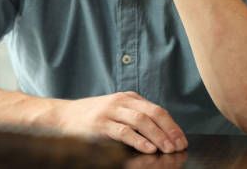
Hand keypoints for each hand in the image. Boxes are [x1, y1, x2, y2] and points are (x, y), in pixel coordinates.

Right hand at [56, 91, 187, 153]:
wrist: (64, 116)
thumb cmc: (93, 117)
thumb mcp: (117, 110)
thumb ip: (135, 116)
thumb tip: (162, 133)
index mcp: (129, 98)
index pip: (157, 110)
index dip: (172, 125)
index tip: (181, 140)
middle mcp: (121, 101)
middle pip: (153, 113)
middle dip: (169, 130)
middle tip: (178, 146)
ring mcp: (111, 111)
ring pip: (141, 120)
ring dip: (157, 135)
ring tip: (167, 148)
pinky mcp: (101, 124)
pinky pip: (124, 131)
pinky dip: (138, 140)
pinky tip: (148, 148)